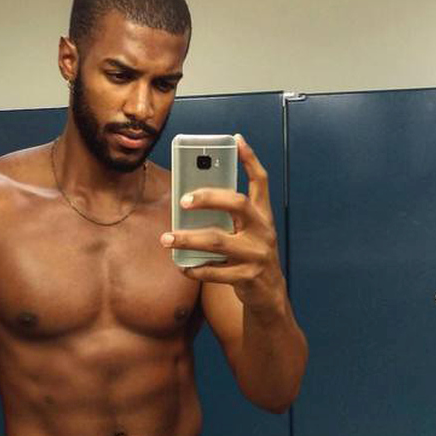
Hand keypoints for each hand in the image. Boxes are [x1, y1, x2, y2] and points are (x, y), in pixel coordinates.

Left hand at [161, 134, 285, 314]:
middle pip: (236, 204)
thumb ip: (227, 217)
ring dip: (188, 239)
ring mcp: (257, 254)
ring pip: (218, 241)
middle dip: (208, 198)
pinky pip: (215, 271)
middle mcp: (263, 231)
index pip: (260, 181)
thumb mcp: (247, 233)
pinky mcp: (248, 277)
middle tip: (183, 200)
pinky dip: (195, 269)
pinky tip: (182, 266)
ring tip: (166, 239)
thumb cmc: (250, 256)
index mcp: (262, 215)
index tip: (236, 140)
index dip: (250, 159)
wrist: (270, 295)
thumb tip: (187, 200)